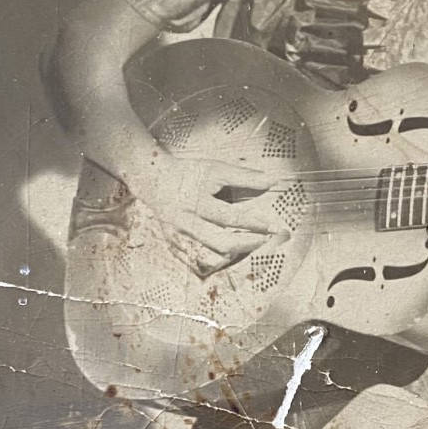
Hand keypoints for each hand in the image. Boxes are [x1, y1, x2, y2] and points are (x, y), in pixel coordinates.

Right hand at [134, 150, 289, 276]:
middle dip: (247, 244)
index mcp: (197, 201)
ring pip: (210, 254)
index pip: (231, 217)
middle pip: (220, 242)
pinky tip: (229, 255)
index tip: (274, 227)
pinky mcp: (174, 244)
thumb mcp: (216, 169)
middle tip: (267, 240)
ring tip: (252, 245)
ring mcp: (179, 236)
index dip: (254, 223)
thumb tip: (272, 182)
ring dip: (234, 253)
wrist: (153, 180)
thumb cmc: (189, 173)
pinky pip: (197, 260)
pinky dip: (215, 260)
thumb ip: (244, 177)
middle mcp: (187, 221)